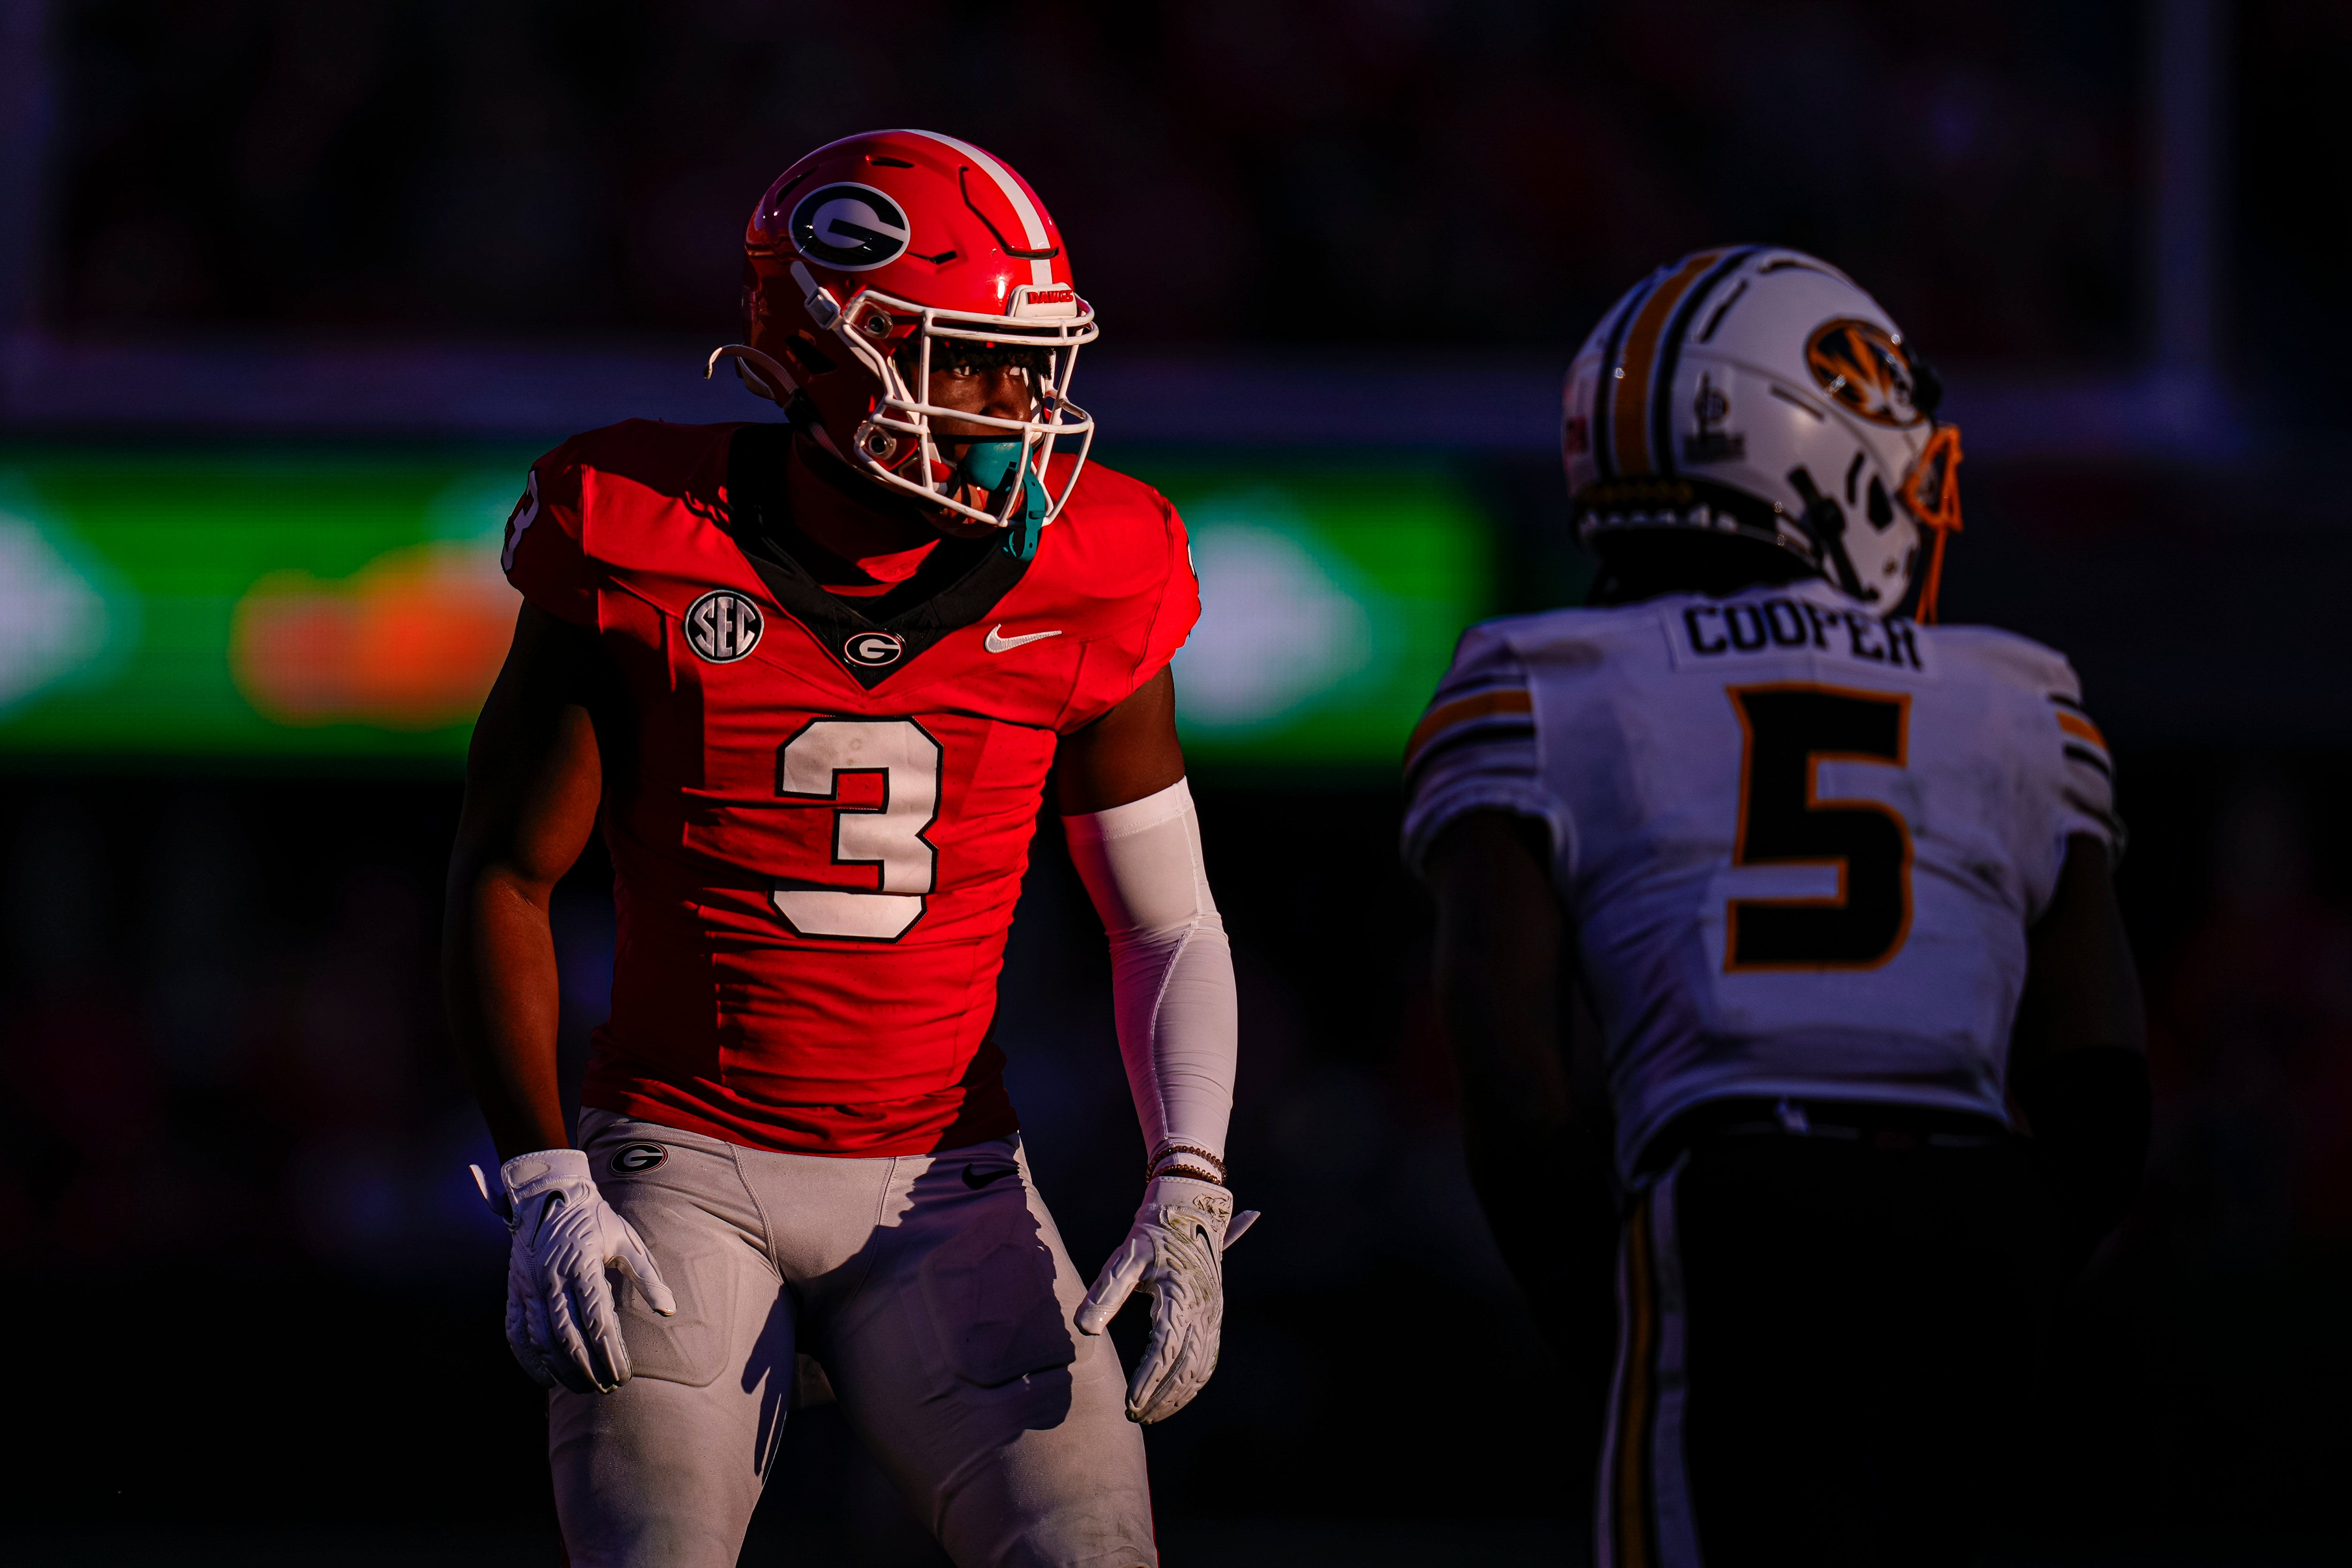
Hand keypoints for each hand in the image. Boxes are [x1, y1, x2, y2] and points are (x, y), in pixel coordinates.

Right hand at [471, 1149, 674, 1393]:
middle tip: (607, 1389)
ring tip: (584, 1388)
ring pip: (541, 1340)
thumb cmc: (594, 1220)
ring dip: (562, 1371)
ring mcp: (528, 1288)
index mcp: (582, 1265)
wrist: (548, 1196)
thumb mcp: (626, 1240)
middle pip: (568, 1338)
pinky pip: (516, 1334)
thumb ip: (648, 1276)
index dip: (610, 1353)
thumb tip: (669, 1309)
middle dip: (588, 1369)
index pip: (597, 1320)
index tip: (624, 1375)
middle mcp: (551, 1279)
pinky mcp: (515, 1293)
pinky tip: (547, 1379)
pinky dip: (529, 1361)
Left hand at [1075, 1175, 1257, 1423]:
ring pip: (1200, 1367)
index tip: (1129, 1405)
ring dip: (1178, 1395)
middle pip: (1186, 1367)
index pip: (1165, 1351)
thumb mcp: (1126, 1256)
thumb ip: (1107, 1292)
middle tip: (1134, 1417)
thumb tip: (1083, 1328)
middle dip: (1162, 1397)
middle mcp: (1203, 1310)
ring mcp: (1212, 1314)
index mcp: (1182, 1297)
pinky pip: (1207, 1357)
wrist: (1190, 1206)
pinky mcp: (1213, 1315)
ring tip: (1151, 1414)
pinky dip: (1192, 1382)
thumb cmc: (1153, 1230)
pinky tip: (1175, 1396)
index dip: (1148, 1381)